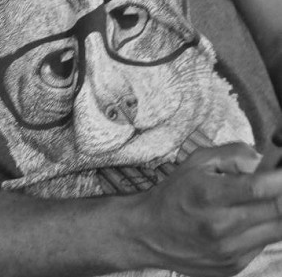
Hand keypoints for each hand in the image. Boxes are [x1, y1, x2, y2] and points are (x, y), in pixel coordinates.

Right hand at [135, 143, 281, 275]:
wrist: (150, 233)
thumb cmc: (176, 192)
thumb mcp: (197, 161)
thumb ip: (234, 153)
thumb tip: (265, 161)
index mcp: (209, 195)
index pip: (258, 188)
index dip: (280, 179)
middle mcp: (221, 227)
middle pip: (275, 211)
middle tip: (280, 182)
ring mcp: (230, 251)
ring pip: (276, 231)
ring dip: (277, 212)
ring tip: (265, 198)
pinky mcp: (234, 267)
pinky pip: (262, 245)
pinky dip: (263, 229)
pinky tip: (248, 219)